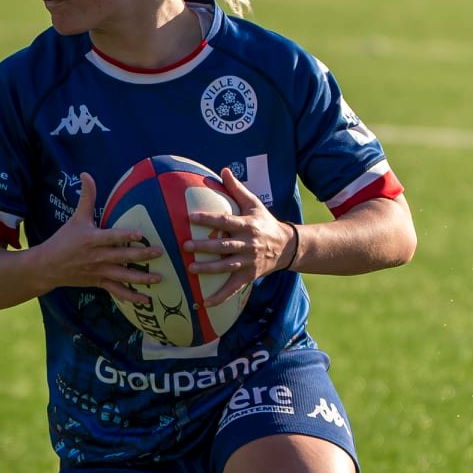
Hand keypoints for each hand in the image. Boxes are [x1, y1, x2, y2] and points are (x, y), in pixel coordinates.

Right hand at [31, 173, 162, 302]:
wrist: (48, 266)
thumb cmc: (64, 240)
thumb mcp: (75, 218)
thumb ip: (86, 197)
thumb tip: (86, 173)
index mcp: (91, 239)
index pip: (111, 237)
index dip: (125, 236)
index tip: (141, 234)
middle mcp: (96, 256)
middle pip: (121, 257)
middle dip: (141, 256)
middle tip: (159, 253)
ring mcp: (98, 271)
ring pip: (122, 276)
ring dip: (141, 278)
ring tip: (158, 278)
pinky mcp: (99, 282)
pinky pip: (117, 290)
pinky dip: (131, 297)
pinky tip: (147, 300)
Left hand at [183, 168, 294, 305]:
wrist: (287, 246)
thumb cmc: (264, 222)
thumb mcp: (254, 204)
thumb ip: (237, 189)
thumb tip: (223, 169)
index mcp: (247, 225)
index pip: (225, 221)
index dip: (208, 219)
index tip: (190, 217)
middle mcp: (248, 244)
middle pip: (224, 245)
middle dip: (205, 246)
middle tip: (186, 245)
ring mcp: (249, 262)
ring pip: (227, 267)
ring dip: (209, 269)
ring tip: (190, 269)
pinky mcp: (249, 276)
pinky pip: (234, 288)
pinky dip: (220, 297)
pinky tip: (205, 303)